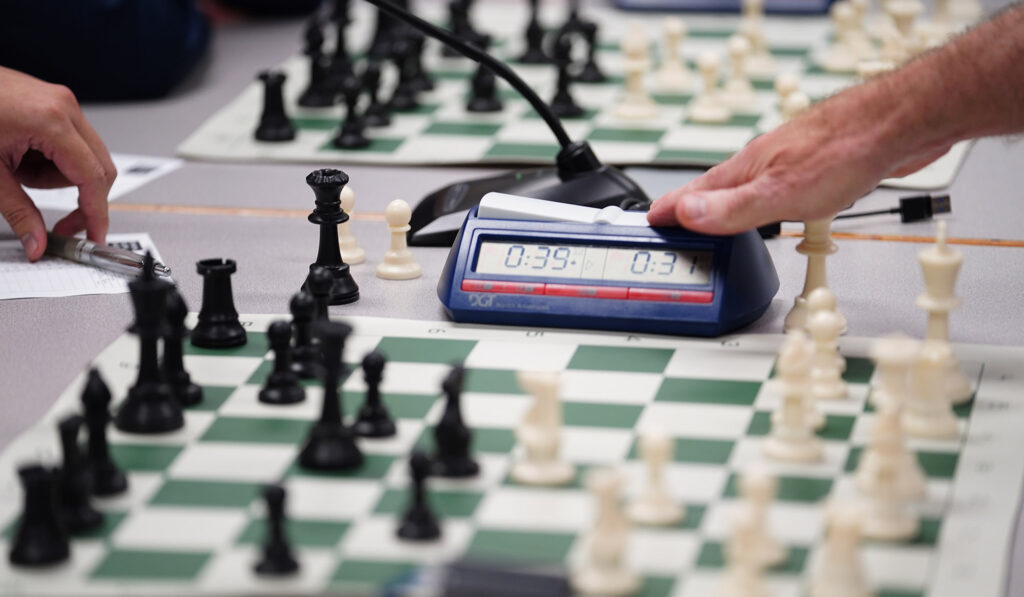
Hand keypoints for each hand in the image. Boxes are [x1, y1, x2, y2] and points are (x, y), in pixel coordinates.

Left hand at [0, 66, 115, 260]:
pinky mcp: (54, 103)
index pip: (92, 177)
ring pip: (85, 158)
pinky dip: (52, 160)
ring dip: (58, 176)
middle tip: (61, 224)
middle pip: (98, 168)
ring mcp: (61, 102)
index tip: (95, 236)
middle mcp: (64, 107)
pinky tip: (23, 158)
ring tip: (18, 171)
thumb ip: (18, 213)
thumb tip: (37, 243)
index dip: (97, 213)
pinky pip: (71, 143)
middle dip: (80, 198)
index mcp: (51, 121)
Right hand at [646, 84, 951, 234]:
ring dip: (726, 207)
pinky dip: (764, 205)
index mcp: (745, 170)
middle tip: (673, 225)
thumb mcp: (781, 191)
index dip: (668, 211)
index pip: (693, 194)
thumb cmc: (846, 149)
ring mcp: (787, 163)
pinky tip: (778, 210)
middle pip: (715, 191)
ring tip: (714, 223)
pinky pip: (777, 190)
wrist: (899, 123)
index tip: (649, 223)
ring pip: (746, 189)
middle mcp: (761, 164)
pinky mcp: (815, 168)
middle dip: (691, 210)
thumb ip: (732, 208)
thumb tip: (684, 214)